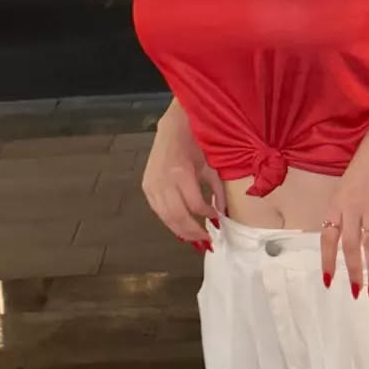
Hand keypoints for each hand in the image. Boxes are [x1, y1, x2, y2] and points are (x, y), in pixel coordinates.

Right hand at [142, 102, 225, 251]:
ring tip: (195, 239)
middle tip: (207, 242)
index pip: (194, 205)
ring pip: (165, 217)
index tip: (217, 220)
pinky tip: (181, 227)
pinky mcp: (146, 186)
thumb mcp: (212, 165)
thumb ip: (217, 190)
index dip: (207, 216)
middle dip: (193, 232)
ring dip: (181, 231)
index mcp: (181, 173)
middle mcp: (163, 181)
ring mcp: (152, 184)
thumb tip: (222, 214)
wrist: (174, 126)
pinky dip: (170, 221)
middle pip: (177, 216)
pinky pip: (158, 210)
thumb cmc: (197, 143)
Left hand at [320, 105, 368, 298]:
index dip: (328, 261)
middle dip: (352, 273)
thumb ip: (345, 208)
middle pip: (349, 247)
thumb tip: (346, 233)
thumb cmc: (367, 162)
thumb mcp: (347, 184)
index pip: (327, 237)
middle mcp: (350, 207)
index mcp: (337, 203)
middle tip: (356, 293)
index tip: (329, 281)